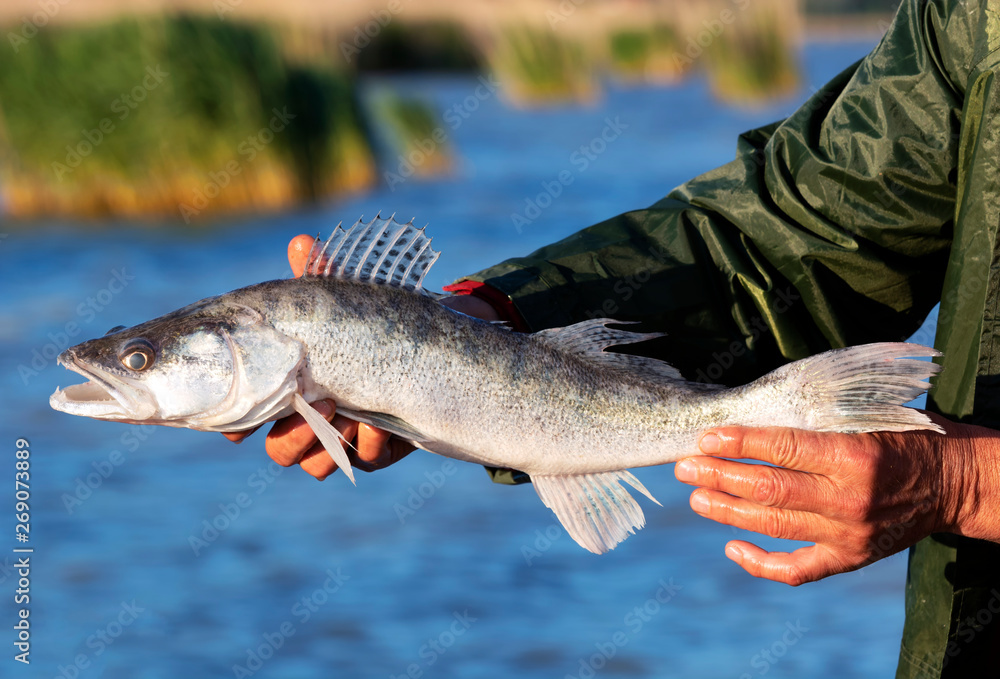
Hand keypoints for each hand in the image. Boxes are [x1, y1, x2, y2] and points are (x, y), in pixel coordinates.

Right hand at [224, 234, 501, 479]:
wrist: (432, 343)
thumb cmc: (372, 320)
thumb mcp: (344, 298)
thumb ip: (319, 275)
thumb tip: (301, 242)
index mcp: (290, 387)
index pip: (250, 415)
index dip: (237, 424)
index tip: (238, 426)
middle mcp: (313, 417)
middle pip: (279, 449)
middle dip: (290, 435)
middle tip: (312, 403)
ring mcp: (346, 436)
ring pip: (315, 463)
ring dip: (325, 444)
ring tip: (343, 413)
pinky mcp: (379, 448)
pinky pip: (365, 460)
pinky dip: (368, 444)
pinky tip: (377, 424)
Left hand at [674, 414, 999, 585]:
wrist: (950, 483)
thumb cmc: (899, 438)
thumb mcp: (864, 416)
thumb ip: (814, 419)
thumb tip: (747, 415)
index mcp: (853, 455)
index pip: (783, 448)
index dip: (738, 443)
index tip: (705, 437)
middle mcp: (849, 498)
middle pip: (768, 489)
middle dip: (719, 477)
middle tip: (684, 467)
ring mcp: (848, 534)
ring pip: (773, 526)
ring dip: (726, 512)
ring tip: (696, 497)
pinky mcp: (849, 558)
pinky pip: (796, 569)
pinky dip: (759, 563)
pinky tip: (730, 546)